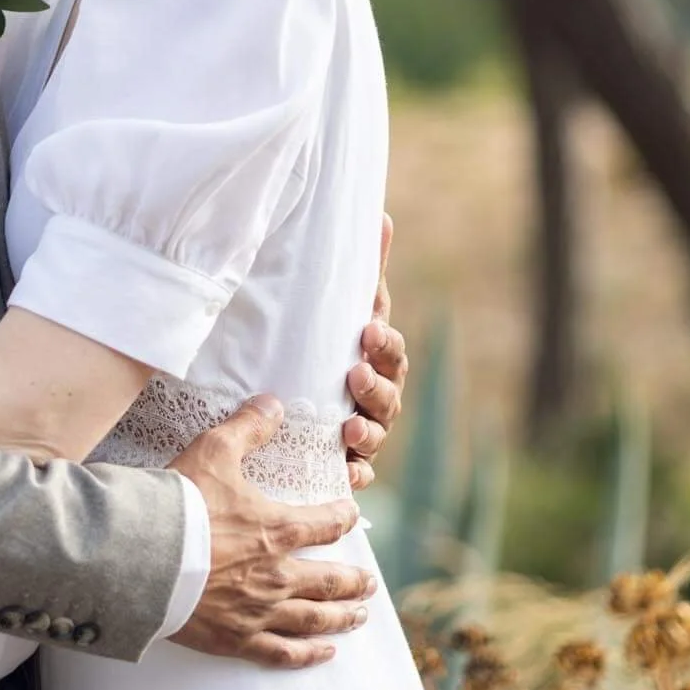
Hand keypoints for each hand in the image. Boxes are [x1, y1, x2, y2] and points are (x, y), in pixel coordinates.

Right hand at [170, 396, 375, 668]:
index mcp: (278, 529)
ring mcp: (259, 611)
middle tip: (369, 583)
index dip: (342, 517)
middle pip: (330, 579)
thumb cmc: (179, 503)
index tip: (350, 514)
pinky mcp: (236, 639)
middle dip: (354, 581)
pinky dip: (308, 654)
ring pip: (314, 618)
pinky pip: (283, 653)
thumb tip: (273, 402)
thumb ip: (248, 427)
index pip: (326, 523)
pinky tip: (323, 654)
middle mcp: (278, 574)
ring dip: (341, 616)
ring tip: (358, 616)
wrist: (142, 557)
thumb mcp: (214, 451)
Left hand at [342, 213, 406, 490]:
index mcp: (378, 359)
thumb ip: (364, 269)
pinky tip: (348, 475)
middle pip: (388, 395)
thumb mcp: (342, 307)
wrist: (299, 395)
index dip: (384, 342)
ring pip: (374, 435)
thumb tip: (382, 214)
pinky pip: (356, 474)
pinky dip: (354, 475)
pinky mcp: (345, 463)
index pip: (390, 350)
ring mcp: (365, 432)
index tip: (368, 330)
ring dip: (366, 432)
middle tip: (354, 375)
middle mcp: (377, 397)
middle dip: (375, 386)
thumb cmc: (330, 345)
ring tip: (348, 428)